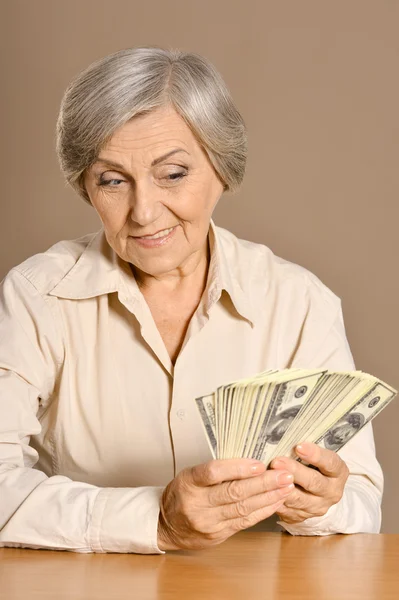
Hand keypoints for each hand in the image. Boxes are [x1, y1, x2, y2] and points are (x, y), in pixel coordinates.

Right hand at [157, 458, 294, 550]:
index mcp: (188, 482)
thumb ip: (215, 471)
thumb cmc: (181, 494)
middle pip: (233, 492)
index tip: (259, 464)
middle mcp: (197, 503)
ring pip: (242, 508)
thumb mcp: (190, 476)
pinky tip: (276, 502)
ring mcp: (207, 522)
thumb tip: (250, 462)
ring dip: (268, 497)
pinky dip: (262, 511)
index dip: (237, 468)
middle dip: (263, 483)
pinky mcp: (217, 535)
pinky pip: (244, 522)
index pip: (213, 472)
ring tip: (286, 487)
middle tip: (284, 475)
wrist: (166, 526)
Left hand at [270, 442, 348, 524]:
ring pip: (299, 499)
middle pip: (314, 482)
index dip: (315, 455)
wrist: (318, 493)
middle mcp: (331, 492)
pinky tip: (265, 491)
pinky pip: (287, 510)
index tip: (299, 446)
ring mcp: (318, 507)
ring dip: (282, 488)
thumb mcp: (318, 456)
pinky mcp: (302, 517)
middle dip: (294, 471)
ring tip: (268, 477)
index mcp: (338, 473)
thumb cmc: (314, 466)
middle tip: (277, 461)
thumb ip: (306, 450)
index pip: (330, 463)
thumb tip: (285, 437)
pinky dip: (276, 500)